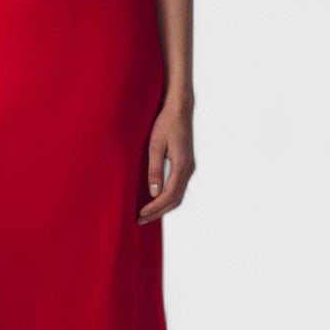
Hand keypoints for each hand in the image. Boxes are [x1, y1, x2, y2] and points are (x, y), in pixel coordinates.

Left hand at [138, 100, 195, 222]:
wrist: (179, 110)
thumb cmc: (166, 124)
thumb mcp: (156, 145)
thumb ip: (155, 170)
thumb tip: (154, 192)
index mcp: (182, 165)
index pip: (169, 195)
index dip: (154, 207)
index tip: (141, 214)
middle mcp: (188, 169)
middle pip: (175, 200)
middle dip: (158, 212)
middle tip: (141, 220)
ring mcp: (189, 168)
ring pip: (178, 196)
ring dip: (163, 207)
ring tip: (147, 214)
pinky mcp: (185, 165)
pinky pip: (178, 188)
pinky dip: (168, 198)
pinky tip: (156, 200)